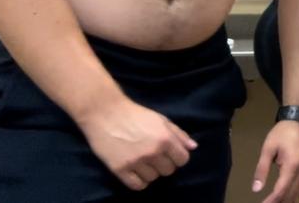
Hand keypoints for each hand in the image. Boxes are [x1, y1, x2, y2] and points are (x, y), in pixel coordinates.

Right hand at [77, 98, 196, 190]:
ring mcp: (136, 161)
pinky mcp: (120, 169)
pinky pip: (137, 186)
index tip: (169, 154)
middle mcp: (153, 152)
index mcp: (165, 138)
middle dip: (163, 164)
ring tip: (142, 161)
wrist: (105, 113)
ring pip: (153, 178)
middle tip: (153, 156)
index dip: (177, 157)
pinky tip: (135, 172)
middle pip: (168, 171)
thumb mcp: (161, 119)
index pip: (183, 160)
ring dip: (150, 172)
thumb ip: (179, 134)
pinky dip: (139, 181)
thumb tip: (193, 147)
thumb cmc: (135, 114)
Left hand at [253, 120, 298, 202]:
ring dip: (288, 200)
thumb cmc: (282, 133)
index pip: (281, 190)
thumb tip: (256, 189)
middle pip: (291, 194)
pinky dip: (295, 195)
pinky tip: (288, 198)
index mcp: (292, 165)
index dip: (272, 201)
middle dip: (279, 202)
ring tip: (276, 202)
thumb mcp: (268, 149)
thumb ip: (261, 169)